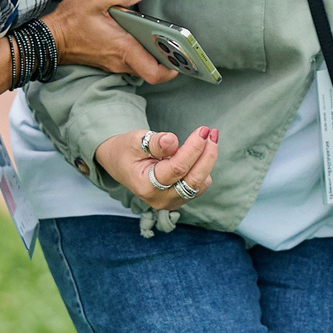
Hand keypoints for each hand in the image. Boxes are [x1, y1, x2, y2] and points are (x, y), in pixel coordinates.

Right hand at [44, 0, 175, 82]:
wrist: (48, 39)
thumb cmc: (70, 20)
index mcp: (123, 48)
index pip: (154, 72)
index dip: (172, 69)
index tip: (181, 58)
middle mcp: (121, 61)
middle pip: (152, 70)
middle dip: (167, 61)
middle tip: (176, 46)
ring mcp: (114, 64)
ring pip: (142, 67)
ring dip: (153, 56)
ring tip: (162, 39)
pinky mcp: (108, 62)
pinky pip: (130, 63)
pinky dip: (139, 54)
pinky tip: (141, 38)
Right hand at [95, 126, 219, 211]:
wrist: (120, 165)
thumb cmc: (126, 151)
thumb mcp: (135, 141)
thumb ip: (154, 143)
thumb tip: (172, 141)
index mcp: (146, 185)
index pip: (177, 168)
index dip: (193, 148)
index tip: (204, 130)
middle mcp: (160, 199)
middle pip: (193, 180)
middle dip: (207, 155)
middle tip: (212, 133)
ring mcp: (171, 202)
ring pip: (200, 183)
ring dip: (207, 160)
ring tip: (208, 138)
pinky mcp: (179, 199)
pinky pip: (198, 185)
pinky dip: (203, 167)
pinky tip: (199, 152)